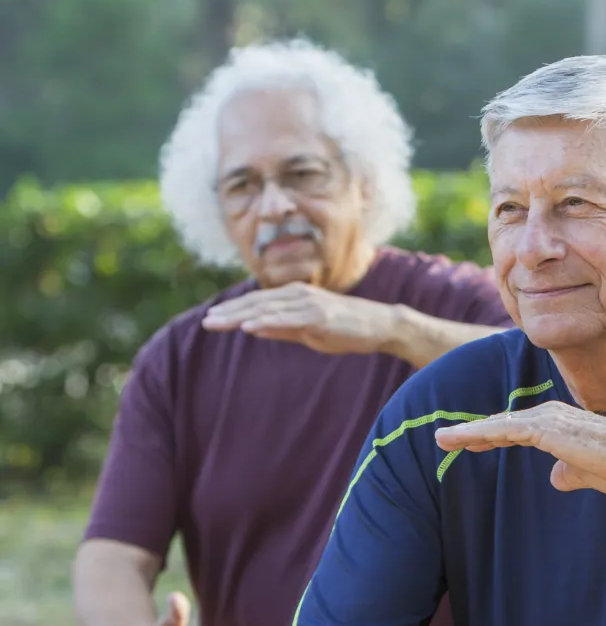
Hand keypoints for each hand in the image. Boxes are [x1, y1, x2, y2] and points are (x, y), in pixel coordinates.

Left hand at [202, 283, 396, 356]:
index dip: (233, 311)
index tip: (211, 320)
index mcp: (294, 297)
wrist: (379, 325)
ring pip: (266, 309)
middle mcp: (298, 295)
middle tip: (204, 322)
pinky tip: (247, 327)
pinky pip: (287, 319)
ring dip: (239, 316)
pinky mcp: (318, 316)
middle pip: (256, 303)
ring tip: (217, 323)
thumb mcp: (309, 330)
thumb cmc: (346, 329)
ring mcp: (308, 304)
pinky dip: (266, 322)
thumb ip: (283, 328)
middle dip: (229, 313)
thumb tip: (254, 328)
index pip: (257, 303)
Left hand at [435, 401, 605, 494]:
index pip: (516, 429)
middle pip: (502, 424)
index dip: (490, 435)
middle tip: (442, 439)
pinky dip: (481, 434)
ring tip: (442, 440)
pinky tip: (463, 441)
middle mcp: (550, 415)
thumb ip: (569, 473)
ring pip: (499, 426)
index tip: (468, 443)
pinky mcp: (548, 430)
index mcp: (557, 423)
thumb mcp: (587, 473)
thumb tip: (555, 479)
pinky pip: (506, 431)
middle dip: (472, 432)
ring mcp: (548, 420)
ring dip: (469, 433)